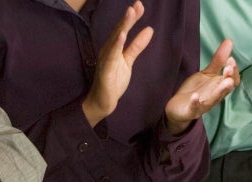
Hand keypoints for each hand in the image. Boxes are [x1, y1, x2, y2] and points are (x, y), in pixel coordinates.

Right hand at [83, 1, 153, 125]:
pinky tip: (122, 35)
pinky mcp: (106, 70)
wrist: (103, 102)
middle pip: (119, 31)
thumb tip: (149, 29)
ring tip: (131, 13)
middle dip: (128, 17)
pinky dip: (116, 45)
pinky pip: (111, 56)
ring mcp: (106, 59)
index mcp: (114, 47)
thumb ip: (137, 45)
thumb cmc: (113, 81)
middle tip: (137, 4)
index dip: (132, 18)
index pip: (124, 29)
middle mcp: (108, 50)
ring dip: (123, 26)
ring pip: (115, 40)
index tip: (140, 5)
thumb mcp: (128, 60)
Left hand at [165, 39, 239, 134]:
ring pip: (214, 99)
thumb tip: (229, 41)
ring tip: (224, 81)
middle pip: (226, 89)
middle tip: (229, 68)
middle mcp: (214, 96)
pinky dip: (196, 102)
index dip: (234, 71)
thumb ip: (218, 60)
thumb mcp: (207, 74)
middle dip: (229, 78)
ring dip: (220, 91)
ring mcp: (204, 105)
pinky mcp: (191, 111)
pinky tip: (195, 96)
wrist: (178, 108)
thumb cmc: (196, 90)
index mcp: (219, 87)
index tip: (231, 59)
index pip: (233, 80)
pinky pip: (195, 108)